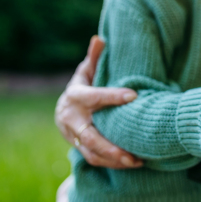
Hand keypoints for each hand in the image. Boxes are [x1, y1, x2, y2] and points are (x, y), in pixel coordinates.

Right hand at [55, 36, 142, 168]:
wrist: (64, 111)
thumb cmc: (84, 86)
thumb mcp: (87, 70)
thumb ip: (95, 57)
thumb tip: (100, 37)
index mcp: (76, 97)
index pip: (94, 96)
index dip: (112, 96)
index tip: (133, 96)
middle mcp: (72, 119)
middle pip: (90, 136)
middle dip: (111, 146)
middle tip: (133, 152)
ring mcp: (74, 136)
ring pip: (92, 152)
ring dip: (114, 159)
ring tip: (136, 161)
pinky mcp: (79, 148)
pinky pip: (95, 159)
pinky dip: (112, 164)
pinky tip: (132, 163)